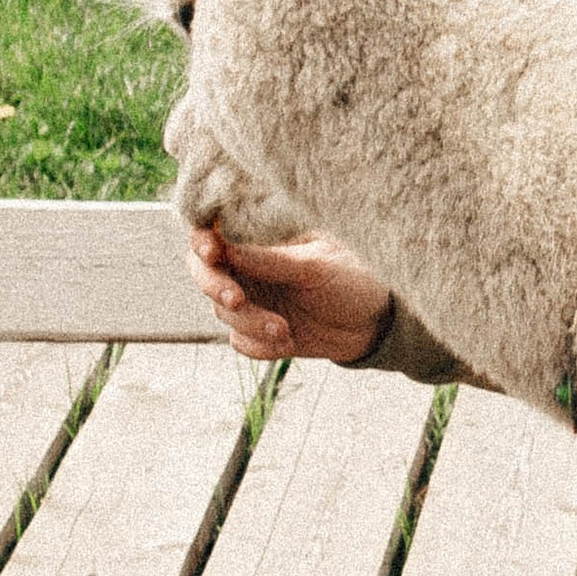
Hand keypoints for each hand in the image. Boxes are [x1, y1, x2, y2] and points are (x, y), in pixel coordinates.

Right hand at [186, 226, 391, 365]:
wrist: (374, 324)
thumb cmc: (352, 277)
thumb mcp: (314, 265)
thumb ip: (269, 258)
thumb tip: (226, 244)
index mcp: (262, 238)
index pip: (215, 230)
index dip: (202, 239)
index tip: (212, 251)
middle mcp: (250, 266)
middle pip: (204, 272)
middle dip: (216, 286)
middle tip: (238, 299)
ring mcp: (253, 299)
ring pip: (222, 311)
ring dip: (250, 322)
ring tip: (284, 329)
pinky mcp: (258, 331)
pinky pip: (239, 341)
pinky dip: (260, 345)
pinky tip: (290, 342)